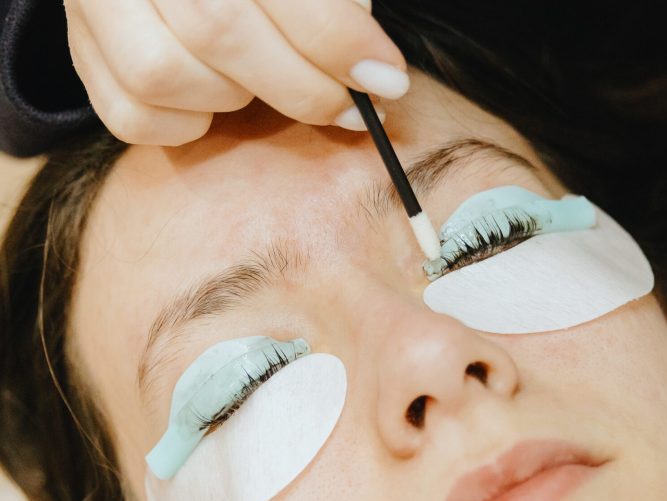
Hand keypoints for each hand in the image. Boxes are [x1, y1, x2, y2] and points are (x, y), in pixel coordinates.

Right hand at [64, 0, 407, 144]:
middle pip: (218, 29)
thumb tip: (373, 74)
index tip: (386, 82)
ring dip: (234, 96)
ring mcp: (93, 3)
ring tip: (260, 83)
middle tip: (350, 109)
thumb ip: (329, 6)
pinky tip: (212, 100)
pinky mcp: (81, 56)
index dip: (337, 40)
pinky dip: (186, 124)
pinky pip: (134, 116)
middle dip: (303, 87)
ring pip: (165, 74)